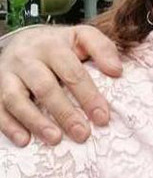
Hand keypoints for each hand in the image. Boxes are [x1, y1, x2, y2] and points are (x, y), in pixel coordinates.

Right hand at [0, 25, 122, 145]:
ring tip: (55, 139)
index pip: (72, 72)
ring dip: (36, 121)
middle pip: (45, 87)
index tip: (102, 117)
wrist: (24, 40)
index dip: (88, 95)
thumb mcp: (83, 37)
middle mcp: (27, 58)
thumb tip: (117, 71)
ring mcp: (7, 73)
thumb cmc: (60, 45)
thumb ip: (102, 48)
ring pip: (16, 98)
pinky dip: (8, 125)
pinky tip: (24, 141)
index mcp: (52, 45)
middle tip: (82, 134)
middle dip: (65, 113)